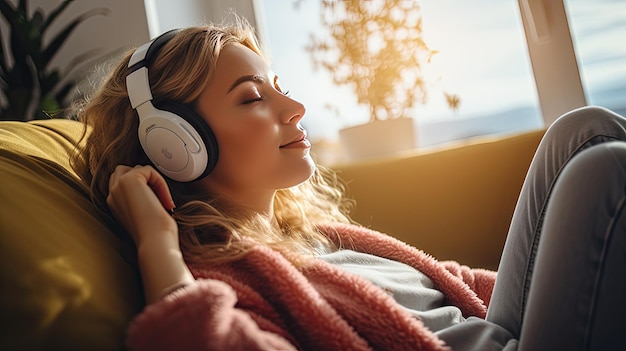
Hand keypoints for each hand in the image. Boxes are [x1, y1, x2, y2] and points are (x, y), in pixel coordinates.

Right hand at [108, 165, 194, 302]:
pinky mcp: (129, 180)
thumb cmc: (153, 234)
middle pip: (125, 170)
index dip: (141, 186)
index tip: (155, 204)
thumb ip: (139, 200)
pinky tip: (165, 201)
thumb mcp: (142, 214)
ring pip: (138, 168)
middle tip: (158, 198)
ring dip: (154, 181)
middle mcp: (112, 194)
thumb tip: (152, 190)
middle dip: (144, 178)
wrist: (154, 241)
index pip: (121, 181)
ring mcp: (118, 186)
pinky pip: (150, 170)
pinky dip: (161, 183)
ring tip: (162, 201)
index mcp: (113, 203)